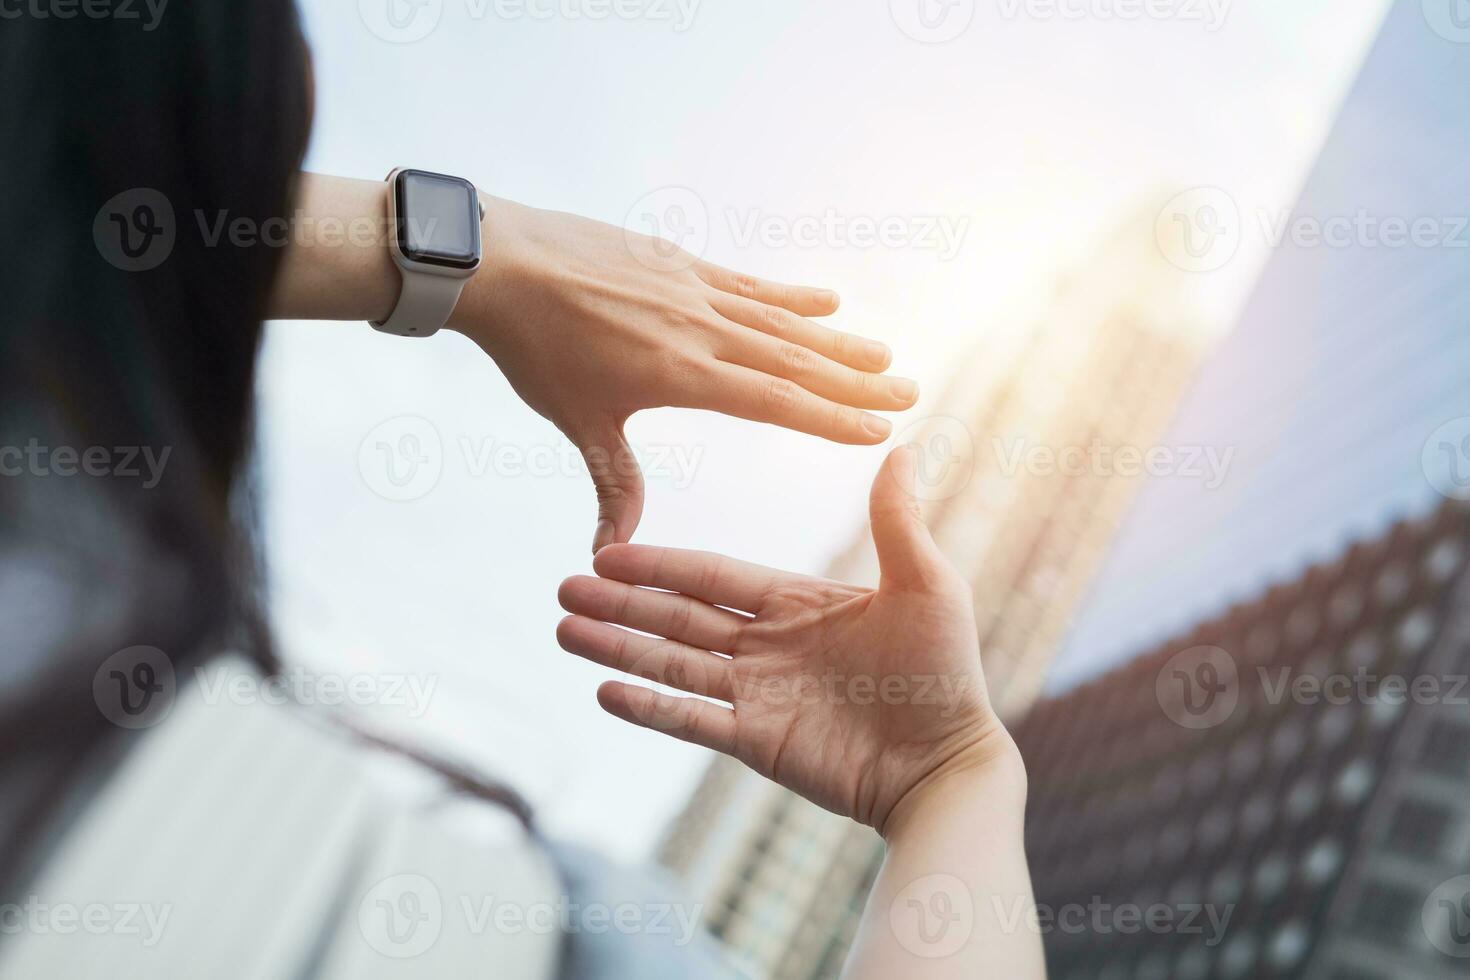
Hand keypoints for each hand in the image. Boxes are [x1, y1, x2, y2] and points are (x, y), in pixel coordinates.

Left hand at [448, 197, 918, 551]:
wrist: (503, 265)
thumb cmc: (537, 350)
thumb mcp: (578, 422)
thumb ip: (613, 484)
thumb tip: (615, 554)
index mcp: (683, 375)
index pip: (775, 402)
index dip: (830, 417)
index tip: (878, 431)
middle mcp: (702, 330)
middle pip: (795, 360)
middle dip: (855, 381)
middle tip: (908, 391)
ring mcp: (694, 292)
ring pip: (781, 321)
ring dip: (836, 340)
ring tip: (884, 353)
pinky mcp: (680, 264)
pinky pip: (749, 283)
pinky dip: (790, 295)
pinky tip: (827, 300)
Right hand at [555, 446, 1015, 834]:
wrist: (947, 761)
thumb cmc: (945, 671)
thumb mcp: (925, 585)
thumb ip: (897, 522)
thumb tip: (904, 446)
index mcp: (797, 604)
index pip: (712, 576)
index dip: (659, 564)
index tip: (608, 548)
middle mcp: (766, 647)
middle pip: (677, 617)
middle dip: (621, 602)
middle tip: (564, 587)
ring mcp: (757, 696)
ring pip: (672, 665)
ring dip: (618, 648)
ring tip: (564, 631)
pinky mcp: (756, 742)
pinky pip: (692, 721)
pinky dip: (649, 708)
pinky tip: (604, 691)